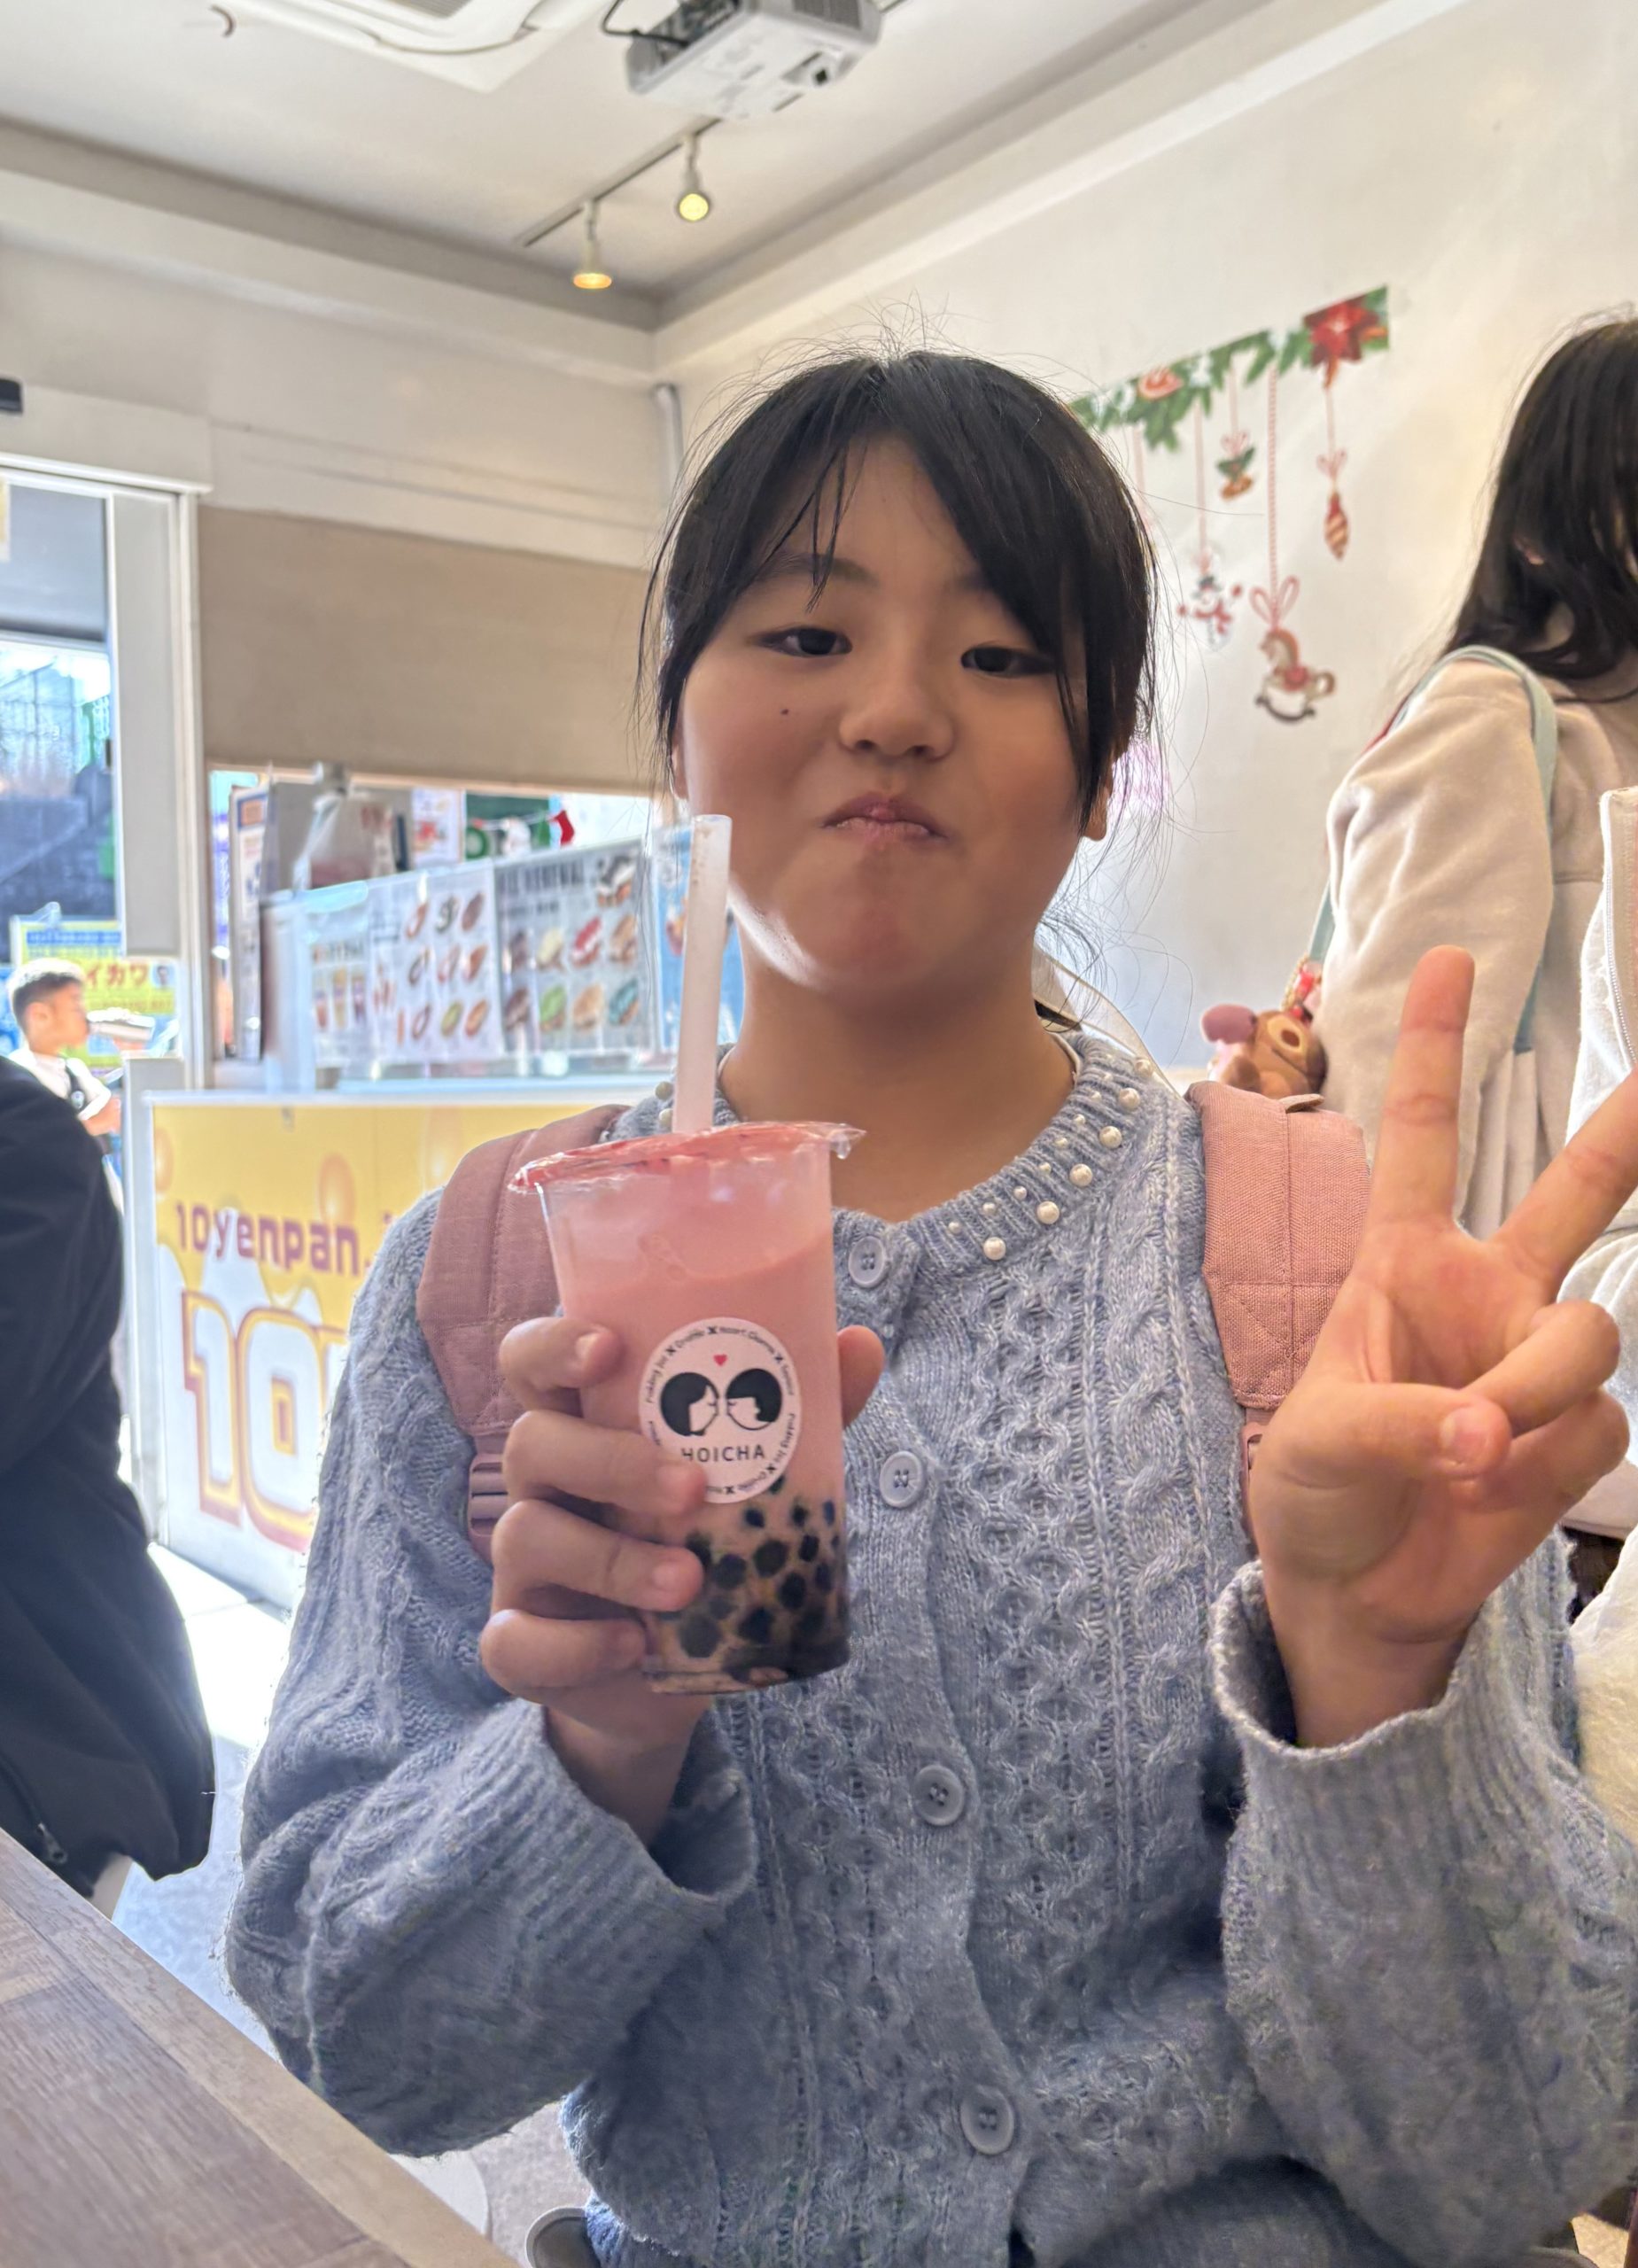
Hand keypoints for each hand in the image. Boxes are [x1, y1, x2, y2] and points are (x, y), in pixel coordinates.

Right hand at [480, 1317, 882, 1837]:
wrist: (671, 1674)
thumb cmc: (702, 1545)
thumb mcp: (749, 1479)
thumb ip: (791, 1415)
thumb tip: (859, 1343)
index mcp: (584, 1428)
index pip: (533, 1362)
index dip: (555, 1345)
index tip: (610, 1348)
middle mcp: (542, 1488)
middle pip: (531, 1441)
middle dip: (609, 1460)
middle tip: (691, 1488)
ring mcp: (522, 1568)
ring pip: (525, 1535)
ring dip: (612, 1559)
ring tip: (689, 1583)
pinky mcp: (520, 1645)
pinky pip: (516, 1641)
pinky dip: (575, 1644)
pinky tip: (631, 1646)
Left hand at [1249, 947, 1637, 1745]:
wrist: (1352, 1589)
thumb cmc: (1315, 1488)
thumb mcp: (1320, 1441)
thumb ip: (1406, 1421)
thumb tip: (1486, 1430)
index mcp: (1402, 1264)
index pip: (1422, 1138)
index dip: (1433, 1049)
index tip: (1449, 959)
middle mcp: (1483, 1294)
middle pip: (1573, 1195)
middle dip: (1623, 1134)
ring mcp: (1534, 1361)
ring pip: (1590, 1336)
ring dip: (1538, 1389)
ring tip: (1472, 1443)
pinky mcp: (1569, 1435)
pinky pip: (1595, 1426)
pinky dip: (1544, 1460)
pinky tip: (1494, 1486)